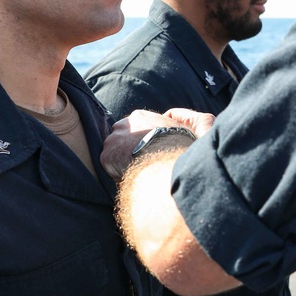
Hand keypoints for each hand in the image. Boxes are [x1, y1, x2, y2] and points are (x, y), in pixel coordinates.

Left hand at [100, 109, 214, 180]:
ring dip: (122, 162)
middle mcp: (124, 124)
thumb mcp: (189, 126)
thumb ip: (187, 122)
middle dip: (127, 150)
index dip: (139, 142)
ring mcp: (113, 139)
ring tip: (136, 174)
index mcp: (140, 116)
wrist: (164, 160)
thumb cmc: (179, 146)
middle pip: (121, 138)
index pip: (134, 128)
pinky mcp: (106, 155)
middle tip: (139, 164)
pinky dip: (118, 175)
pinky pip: (110, 168)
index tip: (145, 152)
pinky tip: (131, 179)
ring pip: (114, 153)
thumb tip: (189, 121)